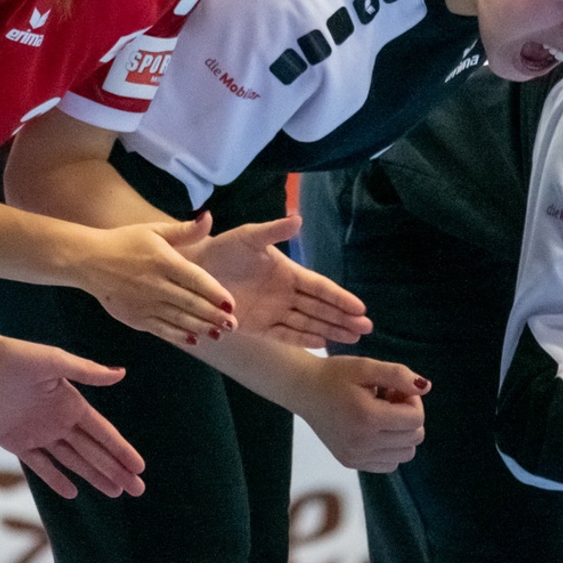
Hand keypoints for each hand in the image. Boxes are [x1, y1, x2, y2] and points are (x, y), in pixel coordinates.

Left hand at [0, 338, 144, 499]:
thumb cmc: (14, 356)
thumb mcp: (53, 361)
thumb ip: (86, 371)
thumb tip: (121, 374)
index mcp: (71, 403)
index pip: (103, 432)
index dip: (121, 450)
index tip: (140, 467)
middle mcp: (58, 420)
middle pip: (93, 451)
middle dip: (115, 470)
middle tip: (137, 489)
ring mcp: (38, 433)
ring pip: (72, 461)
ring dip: (94, 476)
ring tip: (115, 492)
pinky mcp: (15, 442)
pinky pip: (40, 465)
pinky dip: (56, 479)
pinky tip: (73, 492)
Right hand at [71, 218, 238, 346]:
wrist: (89, 260)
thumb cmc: (126, 242)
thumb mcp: (154, 230)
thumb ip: (184, 230)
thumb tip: (209, 217)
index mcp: (162, 260)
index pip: (194, 279)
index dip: (214, 292)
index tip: (231, 304)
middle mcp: (154, 284)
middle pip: (189, 302)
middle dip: (212, 316)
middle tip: (231, 325)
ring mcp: (144, 303)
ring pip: (178, 319)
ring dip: (200, 328)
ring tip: (219, 335)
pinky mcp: (135, 317)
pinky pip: (161, 329)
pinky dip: (178, 336)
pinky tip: (194, 340)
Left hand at [174, 215, 371, 347]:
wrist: (196, 268)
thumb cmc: (223, 248)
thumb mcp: (249, 236)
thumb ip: (273, 230)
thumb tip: (298, 218)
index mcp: (287, 272)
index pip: (319, 287)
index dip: (339, 297)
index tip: (360, 307)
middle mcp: (285, 293)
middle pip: (320, 308)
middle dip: (343, 318)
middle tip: (366, 327)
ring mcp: (273, 311)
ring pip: (307, 323)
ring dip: (330, 330)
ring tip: (354, 337)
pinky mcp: (258, 326)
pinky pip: (284, 334)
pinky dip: (302, 339)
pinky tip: (321, 343)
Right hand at [290, 356, 428, 472]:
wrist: (303, 390)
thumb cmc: (335, 375)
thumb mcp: (366, 366)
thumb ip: (398, 374)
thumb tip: (425, 387)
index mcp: (367, 417)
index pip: (416, 419)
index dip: (413, 401)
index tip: (395, 389)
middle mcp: (362, 443)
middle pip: (414, 438)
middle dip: (408, 416)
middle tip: (388, 399)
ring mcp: (356, 456)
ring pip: (405, 454)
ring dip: (401, 433)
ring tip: (382, 415)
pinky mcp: (351, 462)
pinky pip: (389, 464)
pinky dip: (390, 448)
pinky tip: (375, 429)